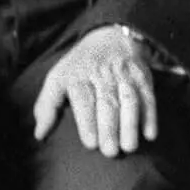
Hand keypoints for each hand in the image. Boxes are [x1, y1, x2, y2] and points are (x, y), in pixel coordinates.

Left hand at [32, 26, 156, 156]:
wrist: (110, 38)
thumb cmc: (79, 68)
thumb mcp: (58, 79)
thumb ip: (47, 106)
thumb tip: (39, 134)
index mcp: (78, 75)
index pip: (84, 99)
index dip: (88, 122)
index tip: (90, 143)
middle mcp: (103, 74)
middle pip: (107, 102)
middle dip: (109, 128)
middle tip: (110, 151)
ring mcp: (125, 75)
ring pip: (129, 100)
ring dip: (130, 124)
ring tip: (129, 147)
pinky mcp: (143, 78)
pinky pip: (149, 97)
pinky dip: (150, 116)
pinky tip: (150, 134)